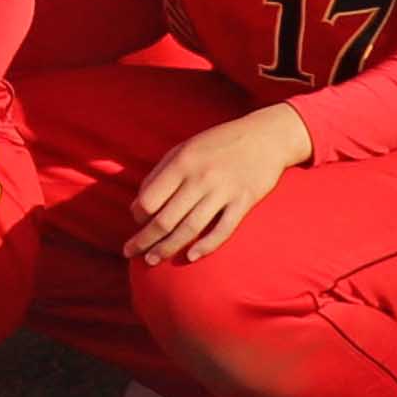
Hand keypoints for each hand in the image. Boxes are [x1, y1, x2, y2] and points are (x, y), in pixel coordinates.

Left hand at [127, 102, 312, 263]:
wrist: (265, 136)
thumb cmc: (218, 142)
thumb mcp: (185, 148)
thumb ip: (162, 172)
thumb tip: (141, 203)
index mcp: (182, 163)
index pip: (150, 199)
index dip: (138, 214)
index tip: (136, 222)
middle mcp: (201, 178)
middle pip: (166, 219)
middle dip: (145, 239)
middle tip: (131, 252)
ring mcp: (224, 192)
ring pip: (190, 229)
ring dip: (168, 248)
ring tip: (152, 261)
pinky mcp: (244, 202)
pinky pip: (222, 230)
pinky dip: (205, 246)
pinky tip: (190, 257)